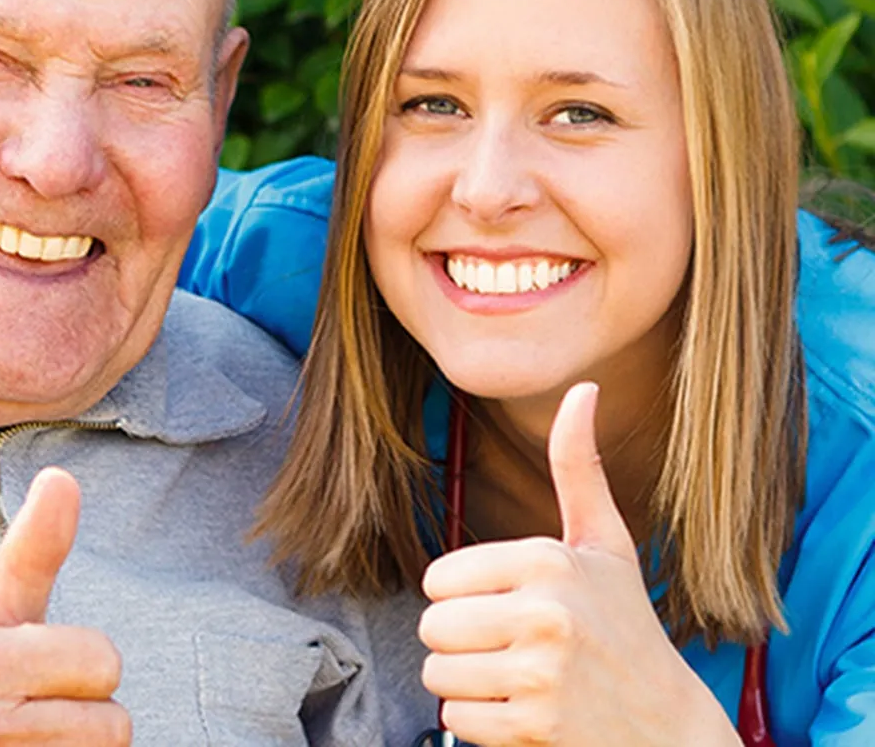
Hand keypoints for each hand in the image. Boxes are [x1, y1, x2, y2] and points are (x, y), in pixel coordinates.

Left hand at [419, 383, 739, 745]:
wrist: (668, 726)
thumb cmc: (625, 625)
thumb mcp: (604, 543)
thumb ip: (577, 466)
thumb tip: (583, 387)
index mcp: (547, 559)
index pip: (438, 579)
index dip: (463, 597)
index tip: (506, 605)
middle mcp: (544, 612)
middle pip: (431, 627)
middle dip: (459, 642)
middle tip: (508, 646)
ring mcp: (540, 674)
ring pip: (437, 675)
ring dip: (466, 684)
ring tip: (516, 677)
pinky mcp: (534, 726)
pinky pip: (455, 722)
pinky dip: (480, 724)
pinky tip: (524, 711)